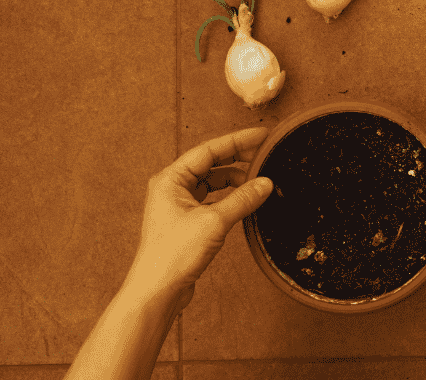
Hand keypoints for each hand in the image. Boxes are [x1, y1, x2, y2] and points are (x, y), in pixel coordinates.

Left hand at [127, 128, 273, 309]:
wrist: (158, 290)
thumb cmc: (174, 254)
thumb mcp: (215, 221)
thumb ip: (243, 199)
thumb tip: (266, 183)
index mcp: (171, 179)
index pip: (209, 151)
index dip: (237, 141)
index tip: (261, 136)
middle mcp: (172, 188)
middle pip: (210, 164)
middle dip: (238, 159)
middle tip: (265, 155)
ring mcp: (178, 205)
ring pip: (212, 183)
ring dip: (235, 180)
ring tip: (259, 181)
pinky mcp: (187, 222)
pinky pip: (212, 200)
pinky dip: (230, 198)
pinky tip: (246, 201)